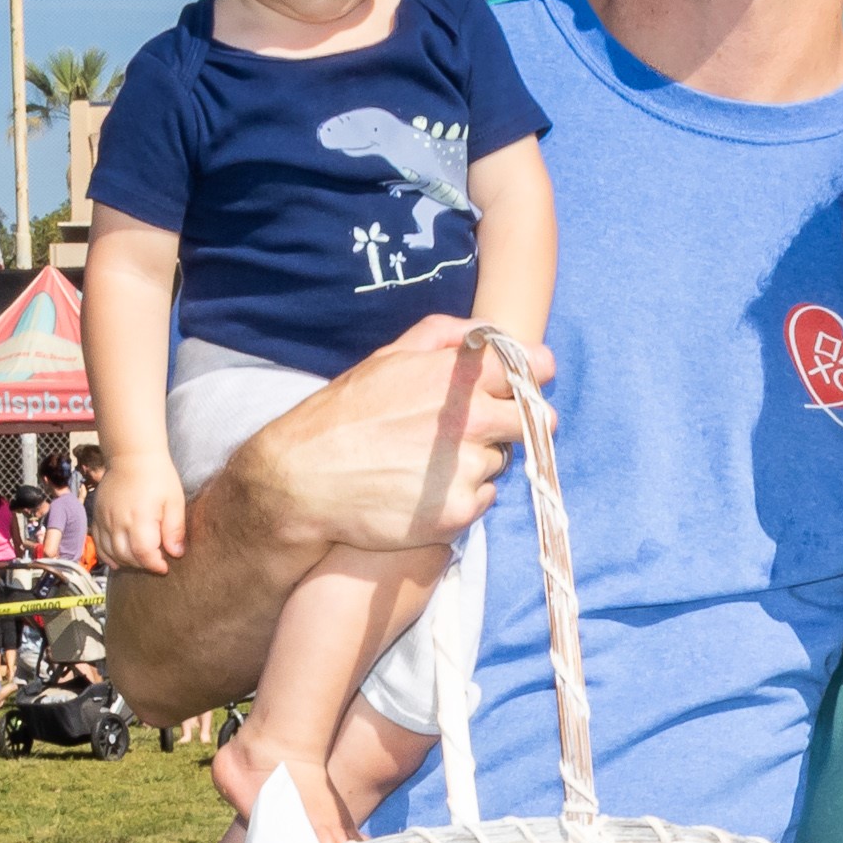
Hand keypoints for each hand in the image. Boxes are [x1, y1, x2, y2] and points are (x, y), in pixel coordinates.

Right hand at [93, 457, 187, 573]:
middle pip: (126, 556)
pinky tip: (119, 559)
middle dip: (142, 565)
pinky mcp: (97, 516)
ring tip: (140, 559)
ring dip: (126, 562)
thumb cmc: (157, 476)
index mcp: (139, 518)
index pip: (143, 554)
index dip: (154, 565)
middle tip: (155, 562)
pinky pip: (98, 543)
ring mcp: (105, 519)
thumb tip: (176, 553)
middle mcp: (118, 521)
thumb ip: (175, 529)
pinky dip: (108, 555)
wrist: (131, 456)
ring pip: (111, 553)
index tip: (165, 567)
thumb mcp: (175, 501)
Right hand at [244, 319, 537, 564]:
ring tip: (430, 462)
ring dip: (479, 461)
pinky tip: (426, 489)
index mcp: (461, 376)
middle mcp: (473, 420)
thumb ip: (446, 335)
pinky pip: (484, 499)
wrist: (303, 481)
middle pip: (536, 421)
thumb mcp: (389, 356)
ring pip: (503, 461)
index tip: (515, 387)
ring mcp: (468, 468)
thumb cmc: (345, 414)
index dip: (529, 377)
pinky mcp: (459, 510)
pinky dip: (463, 495)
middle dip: (512, 423)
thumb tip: (490, 332)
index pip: (538, 368)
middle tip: (475, 430)